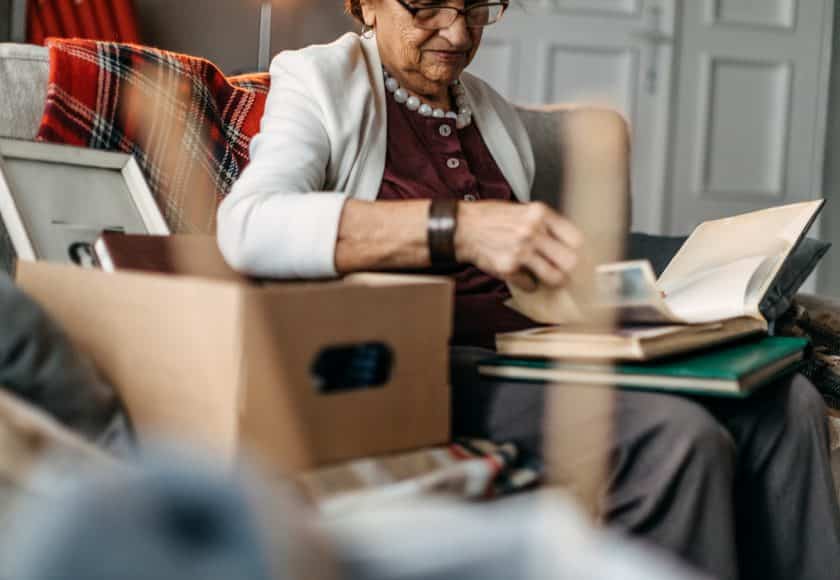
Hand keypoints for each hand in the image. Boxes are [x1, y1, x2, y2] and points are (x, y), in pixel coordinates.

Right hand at [454, 201, 582, 290]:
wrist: (463, 227)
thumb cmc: (492, 218)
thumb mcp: (523, 210)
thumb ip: (545, 223)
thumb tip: (568, 242)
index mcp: (539, 214)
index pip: (575, 237)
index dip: (582, 251)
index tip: (581, 257)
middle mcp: (532, 231)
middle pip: (570, 260)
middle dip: (571, 270)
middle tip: (569, 272)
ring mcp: (521, 251)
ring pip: (554, 276)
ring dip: (553, 280)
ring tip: (547, 277)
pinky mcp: (508, 267)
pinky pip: (530, 284)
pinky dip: (529, 284)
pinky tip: (523, 276)